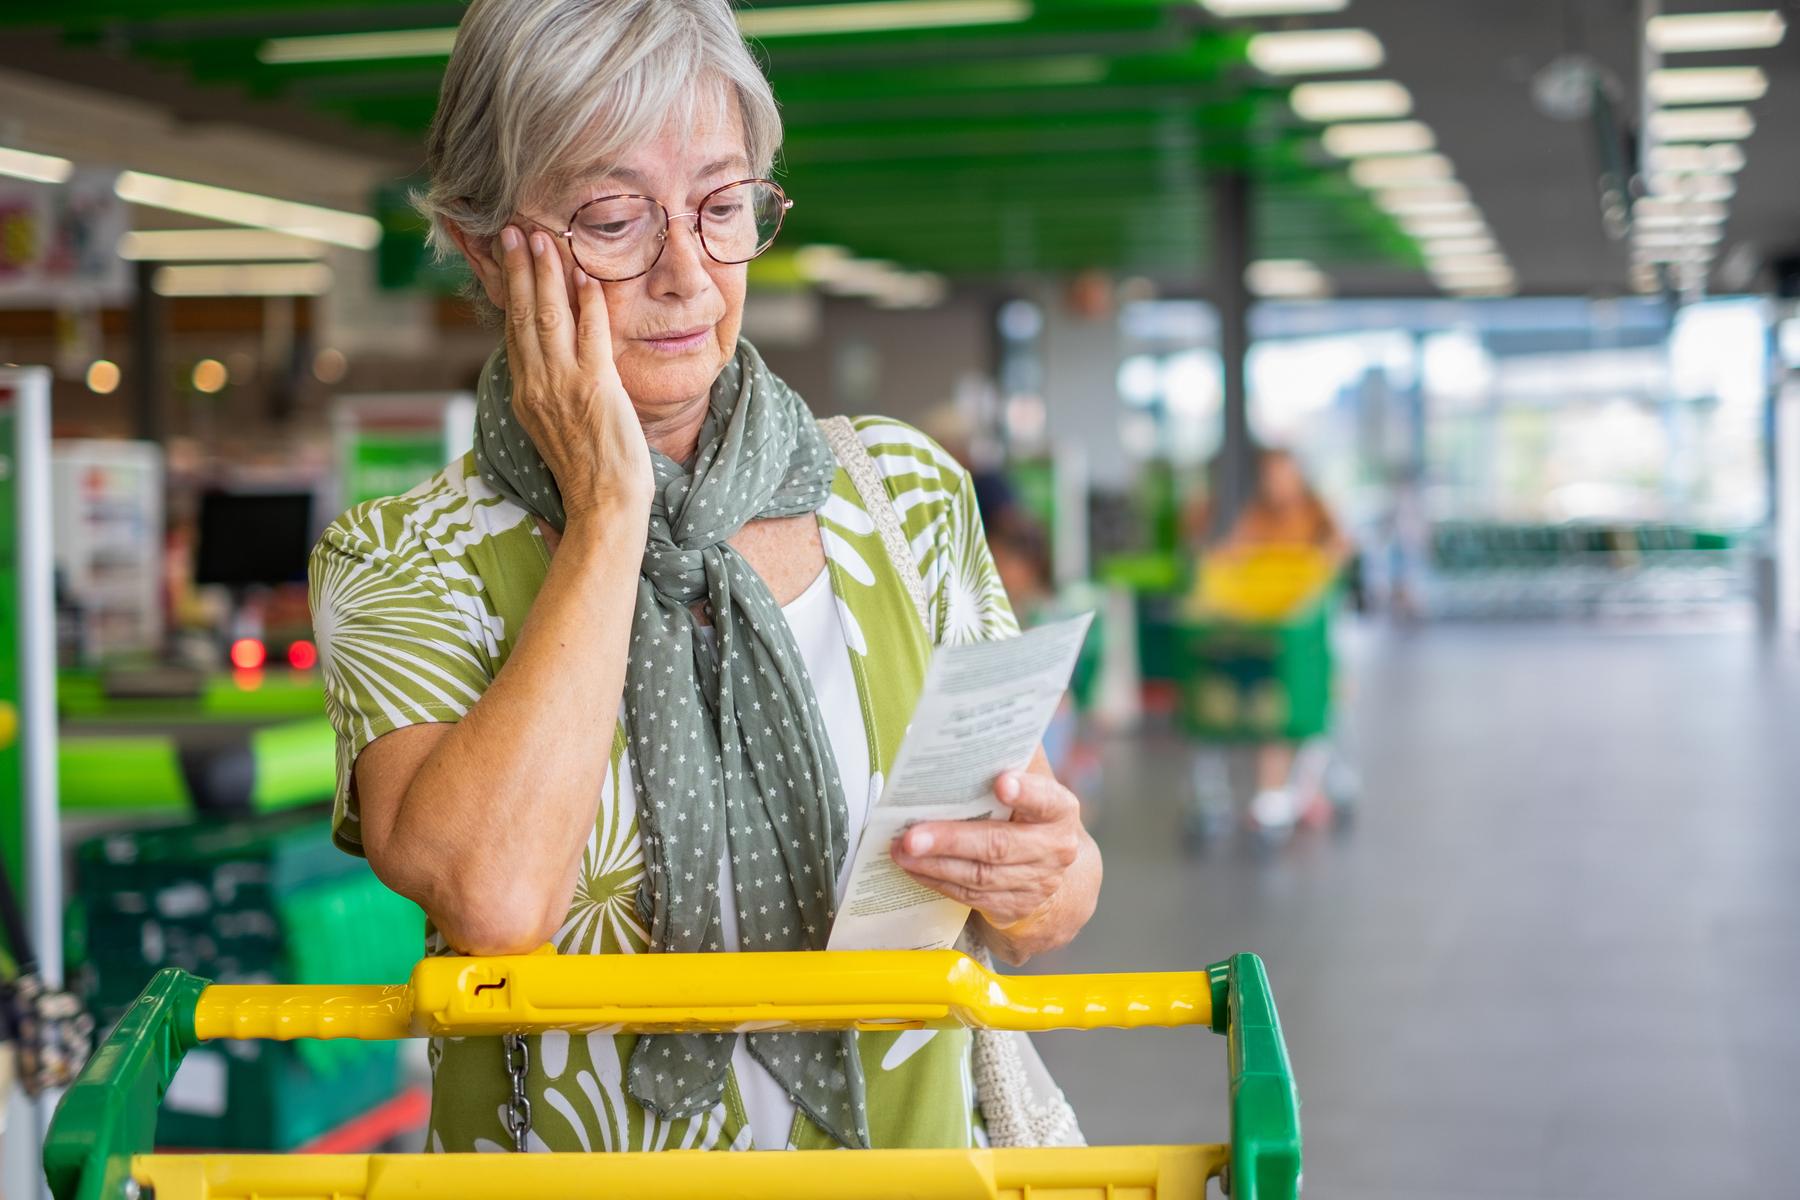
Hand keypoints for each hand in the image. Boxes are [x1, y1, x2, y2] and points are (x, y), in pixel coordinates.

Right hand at [498, 225, 652, 522]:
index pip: (514, 331)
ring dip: (545, 274)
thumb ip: (550, 391)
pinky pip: (590, 333)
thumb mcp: (556, 426)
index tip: (507, 258)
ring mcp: (563, 385)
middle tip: (514, 232)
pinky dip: (586, 302)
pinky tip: (586, 275)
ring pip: (548, 317)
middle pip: (522, 315)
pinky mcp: (595, 387)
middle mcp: (536, 385)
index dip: (509, 291)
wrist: (604, 505)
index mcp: (525, 394)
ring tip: (542, 240)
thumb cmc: (589, 471)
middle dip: (518, 269)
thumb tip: (550, 362)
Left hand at [891, 770, 1084, 928]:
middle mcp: (1054, 848)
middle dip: (951, 840)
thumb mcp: (1032, 781)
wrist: (1052, 868)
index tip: (1001, 782)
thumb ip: (1014, 754)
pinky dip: (937, 880)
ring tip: (900, 849)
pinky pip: (970, 894)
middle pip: (999, 845)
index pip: (1045, 799)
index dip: (1026, 792)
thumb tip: (982, 714)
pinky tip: (913, 867)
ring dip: (934, 864)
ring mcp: (1035, 882)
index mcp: (1060, 809)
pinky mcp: (1013, 905)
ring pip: (979, 875)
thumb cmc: (1030, 811)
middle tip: (911, 834)